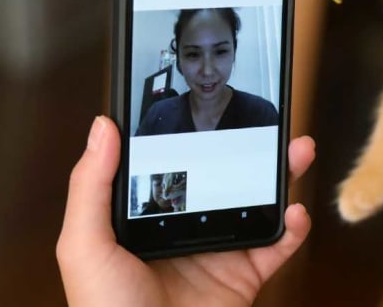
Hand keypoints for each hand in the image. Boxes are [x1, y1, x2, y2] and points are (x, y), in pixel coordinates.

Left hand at [57, 117, 315, 306]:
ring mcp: (218, 251)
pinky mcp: (244, 276)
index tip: (213, 108)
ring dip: (283, 175)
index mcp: (148, 217)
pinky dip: (293, 227)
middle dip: (253, 147)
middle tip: (270, 122)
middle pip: (227, 177)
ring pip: (259, 203)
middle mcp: (187, 228)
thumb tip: (102, 126)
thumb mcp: (85, 246)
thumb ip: (91, 186)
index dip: (198, 134)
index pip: (178, 164)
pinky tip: (295, 211)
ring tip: (297, 150)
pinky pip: (277, 246)